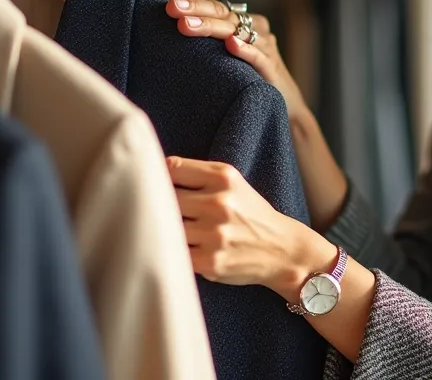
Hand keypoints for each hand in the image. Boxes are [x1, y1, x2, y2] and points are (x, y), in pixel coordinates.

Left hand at [165, 0, 310, 122]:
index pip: (218, 8)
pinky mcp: (272, 69)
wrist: (287, 107)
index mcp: (247, 23)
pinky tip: (231, 44)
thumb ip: (214, 39)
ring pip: (237, 32)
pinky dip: (245, 50)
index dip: (195, 3)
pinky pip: (258, 57)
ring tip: (187, 26)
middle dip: (197, 11)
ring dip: (211, 28)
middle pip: (224, 16)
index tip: (170, 4)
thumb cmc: (252, 78)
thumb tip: (178, 24)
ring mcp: (266, 48)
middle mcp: (257, 30)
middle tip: (173, 9)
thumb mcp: (232, 55)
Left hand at [168, 156, 336, 298]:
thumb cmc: (249, 214)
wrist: (282, 249)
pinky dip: (173, 252)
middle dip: (158, 206)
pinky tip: (182, 249)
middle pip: (163, 199)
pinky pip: (174, 253)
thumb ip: (195, 174)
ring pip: (165, 227)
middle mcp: (219, 203)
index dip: (156, 178)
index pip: (171, 169)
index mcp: (223, 177)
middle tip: (159, 213)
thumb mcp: (231, 183)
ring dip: (164, 231)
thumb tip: (149, 172)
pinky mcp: (210, 262)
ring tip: (171, 232)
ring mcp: (214, 234)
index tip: (153, 186)